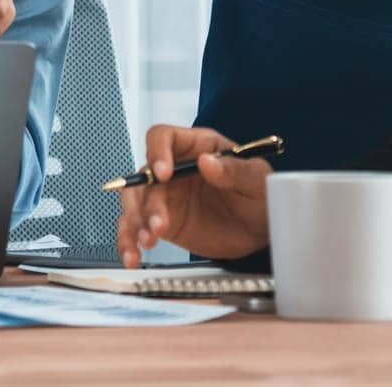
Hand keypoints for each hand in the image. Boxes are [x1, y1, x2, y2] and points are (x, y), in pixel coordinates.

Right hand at [115, 125, 271, 267]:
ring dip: (136, 221)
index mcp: (196, 147)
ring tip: (147, 241)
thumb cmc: (260, 195)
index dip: (157, 151)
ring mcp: (165, 196)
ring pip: (135, 202)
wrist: (262, 230)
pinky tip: (133, 254)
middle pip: (144, 175)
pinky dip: (129, 240)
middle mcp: (174, 169)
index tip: (163, 173)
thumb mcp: (256, 180)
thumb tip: (208, 162)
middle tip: (159, 223)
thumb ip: (235, 170)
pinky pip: (136, 227)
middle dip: (146, 201)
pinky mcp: (163, 221)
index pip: (163, 137)